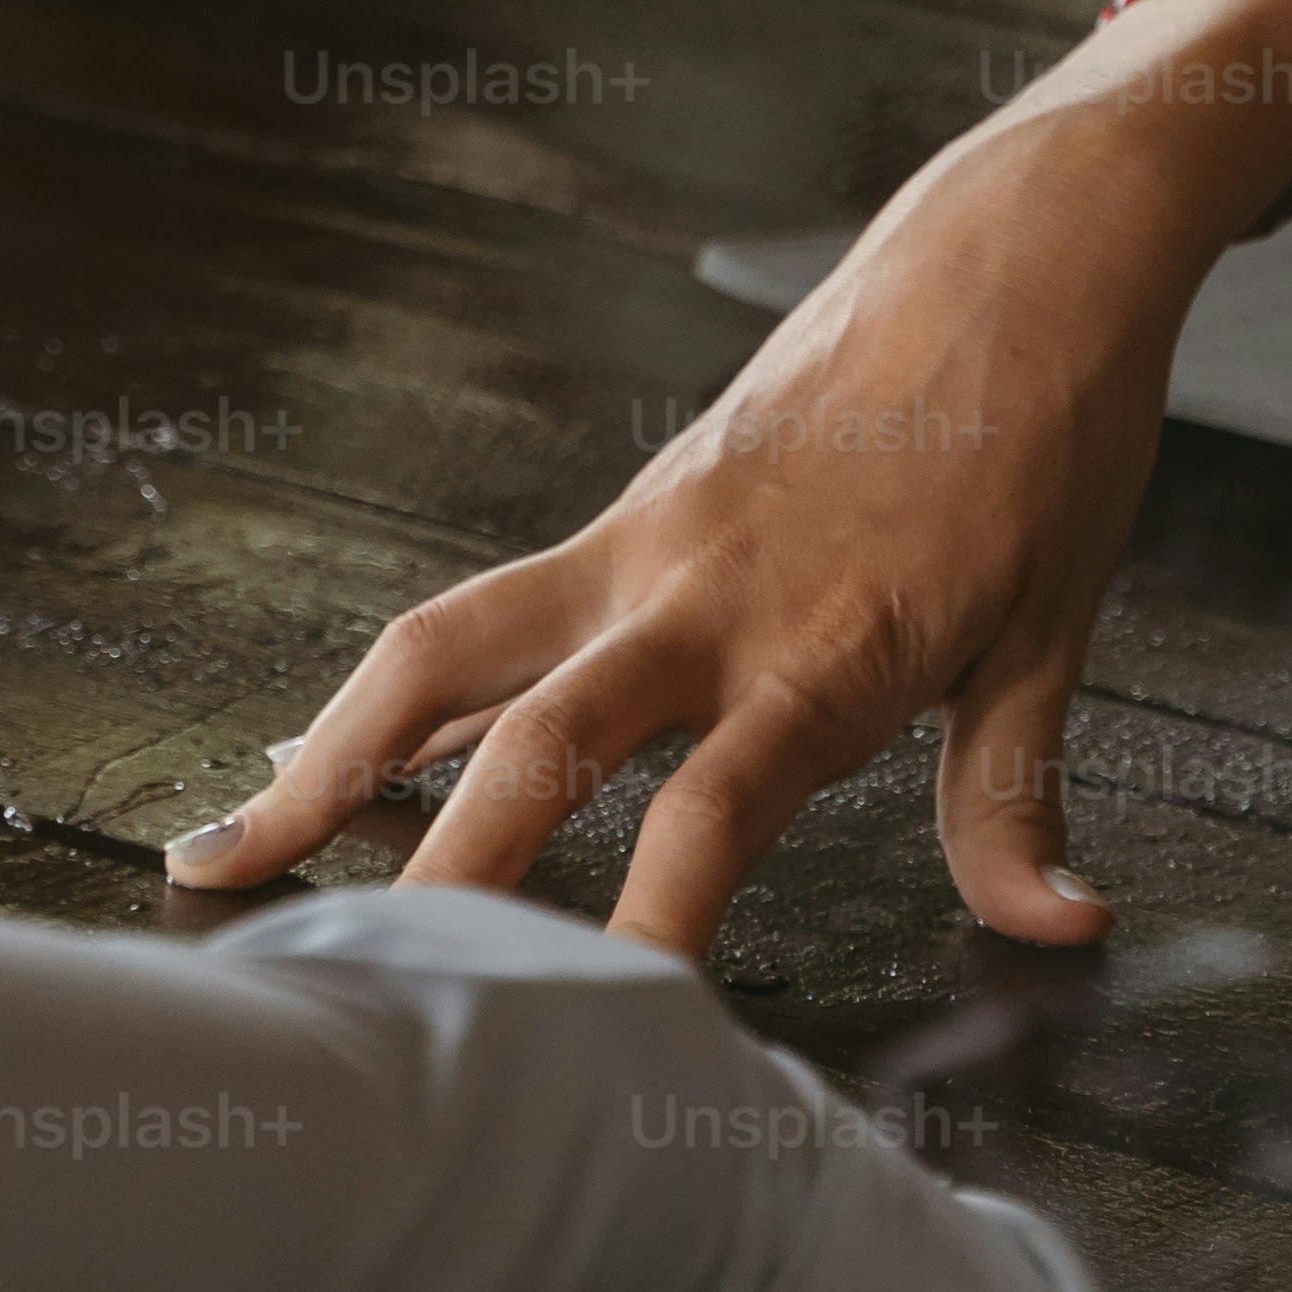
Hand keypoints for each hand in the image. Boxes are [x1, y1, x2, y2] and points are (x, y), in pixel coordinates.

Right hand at [182, 46, 1291, 956]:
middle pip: (535, 741)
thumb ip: (1014, 800)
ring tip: (230, 854)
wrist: (1018, 252)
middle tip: (349, 979)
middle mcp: (703, 596)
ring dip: (333, 755)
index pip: (709, 815)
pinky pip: (476, 612)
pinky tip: (324, 758)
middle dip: (439, 870)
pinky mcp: (619, 512)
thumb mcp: (1054, 632)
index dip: (641, 932)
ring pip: (448, 649)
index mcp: (824, 645)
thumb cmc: (1045, 439)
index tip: (603, 1039)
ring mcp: (642, 545)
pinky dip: (390, 693)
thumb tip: (1061, 927)